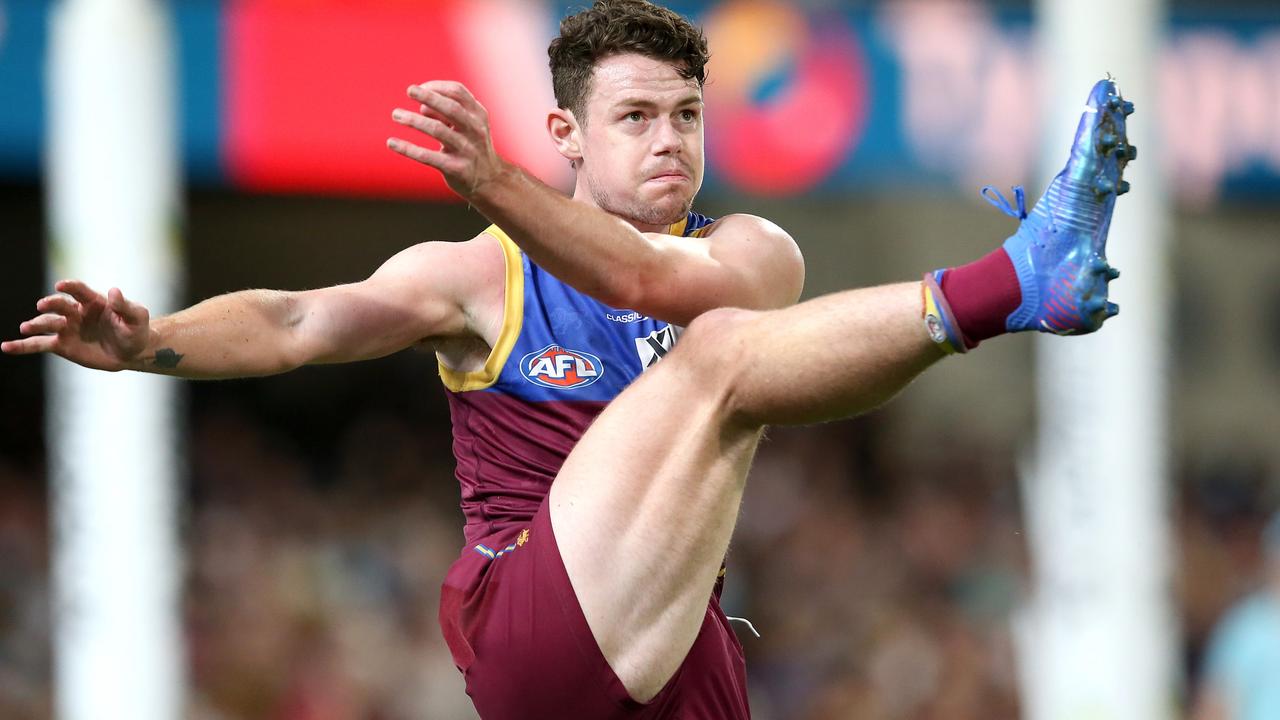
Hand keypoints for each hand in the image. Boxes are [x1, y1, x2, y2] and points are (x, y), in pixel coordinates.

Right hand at [1, 280, 151, 370]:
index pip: (78, 290)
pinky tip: (6, 347)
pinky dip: (22, 346)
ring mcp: (67, 328)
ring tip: (27, 327)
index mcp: (93, 301)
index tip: (61, 287)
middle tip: (44, 306)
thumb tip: (114, 291)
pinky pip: (39, 345)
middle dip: (51, 304)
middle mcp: (76, 312)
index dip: (69, 287)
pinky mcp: (61, 345)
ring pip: (47, 324)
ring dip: (36, 324)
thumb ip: (125, 305)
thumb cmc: (135, 330)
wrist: (131, 352)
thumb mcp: (137, 317)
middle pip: (59, 305)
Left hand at [386, 81, 506, 198]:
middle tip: (409, 90)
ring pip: (438, 130)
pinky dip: (408, 149)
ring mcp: (467, 150)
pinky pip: (428, 157)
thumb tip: (423, 108)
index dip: (437, 87)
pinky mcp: (456, 169)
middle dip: (429, 97)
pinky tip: (391, 142)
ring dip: (414, 120)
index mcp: (478, 115)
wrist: (489, 181)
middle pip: (451, 108)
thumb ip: (447, 114)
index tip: (419, 88)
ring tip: (396, 114)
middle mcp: (475, 130)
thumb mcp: (467, 126)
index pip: (458, 92)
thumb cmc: (471, 147)